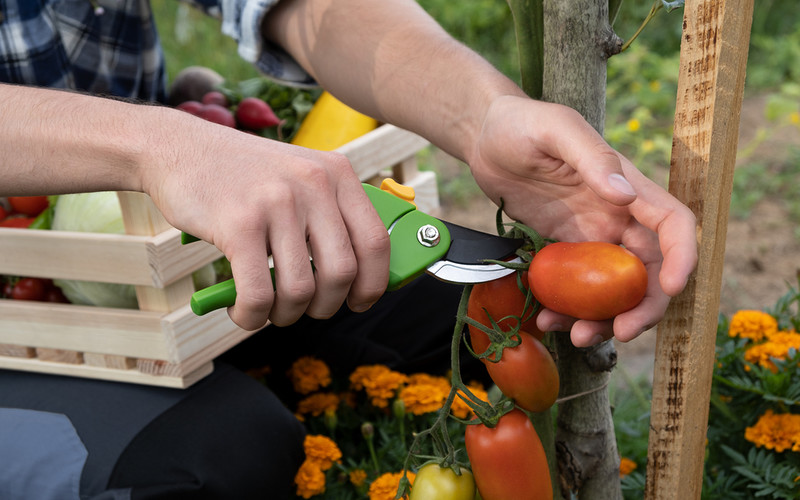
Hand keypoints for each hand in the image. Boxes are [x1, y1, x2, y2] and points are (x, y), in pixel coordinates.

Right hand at [143, 111, 390, 329]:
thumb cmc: (243, 175)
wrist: (178, 148)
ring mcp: (277, 203)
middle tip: (306, 309)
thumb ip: (330, 215)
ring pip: (300, 290)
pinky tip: (244, 311)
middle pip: (343, 273)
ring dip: (285, 315)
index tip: (359, 302)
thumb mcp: (299, 176)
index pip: (376, 242)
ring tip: (269, 309)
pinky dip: (253, 316)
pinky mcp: (239, 225)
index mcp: (337, 173)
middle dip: (326, 306)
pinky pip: (259, 294)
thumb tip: (356, 278)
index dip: (373, 284)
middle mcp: (313, 184)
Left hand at [467, 96, 697, 345]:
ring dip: (605, 317)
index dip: (682, 257)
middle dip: (643, 306)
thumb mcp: (556, 130)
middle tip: (618, 333)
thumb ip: (592, 157)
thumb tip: (624, 196)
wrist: (485, 137)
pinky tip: (548, 318)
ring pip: (616, 287)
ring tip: (575, 336)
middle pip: (650, 268)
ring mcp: (592, 235)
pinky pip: (580, 288)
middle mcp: (618, 215)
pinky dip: (571, 309)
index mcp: (626, 186)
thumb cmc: (521, 123)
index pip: (673, 224)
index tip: (671, 289)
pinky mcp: (566, 249)